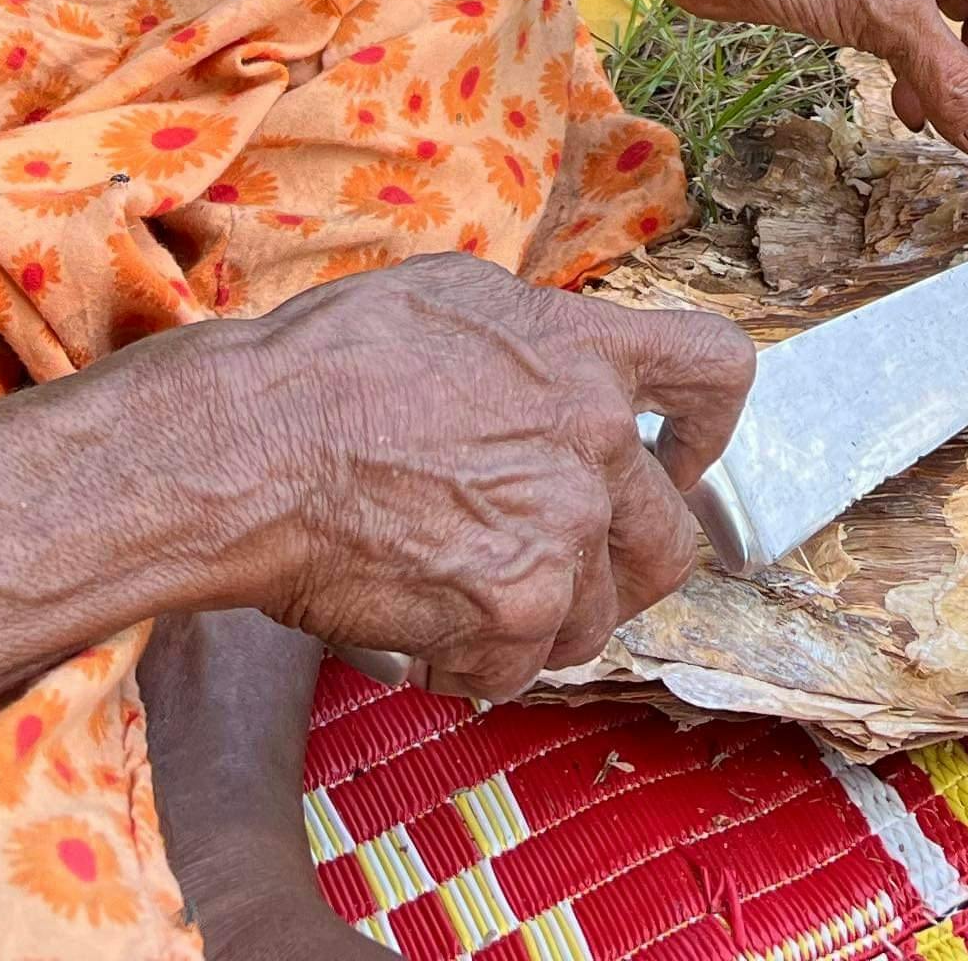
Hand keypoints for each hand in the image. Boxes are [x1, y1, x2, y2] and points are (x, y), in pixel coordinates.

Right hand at [162, 257, 753, 696]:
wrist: (252, 446)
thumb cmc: (324, 366)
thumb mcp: (455, 300)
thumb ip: (536, 339)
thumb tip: (559, 365)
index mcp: (585, 353)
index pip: (715, 370)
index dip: (707, 429)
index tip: (679, 460)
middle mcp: (594, 440)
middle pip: (670, 536)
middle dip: (621, 565)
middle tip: (560, 570)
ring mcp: (563, 529)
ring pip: (599, 616)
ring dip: (543, 622)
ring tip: (467, 599)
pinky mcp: (517, 608)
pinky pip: (527, 666)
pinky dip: (478, 664)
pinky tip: (424, 629)